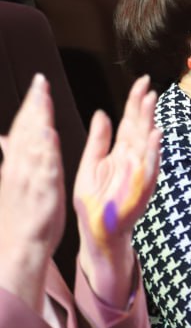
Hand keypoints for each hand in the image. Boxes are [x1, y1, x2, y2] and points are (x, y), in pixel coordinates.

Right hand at [0, 75, 65, 309]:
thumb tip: (3, 138)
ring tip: (44, 98)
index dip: (30, 105)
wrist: (19, 246)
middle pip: (26, 130)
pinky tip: (49, 135)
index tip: (38, 84)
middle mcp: (19, 168)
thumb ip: (11, 157)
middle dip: (34, 104)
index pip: (22, 128)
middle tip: (41, 81)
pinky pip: (43, 168)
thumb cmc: (21, 214)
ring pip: (33, 144)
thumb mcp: (14, 181)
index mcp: (15, 164)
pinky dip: (45, 151)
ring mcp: (29, 179)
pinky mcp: (41, 192)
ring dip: (38, 120)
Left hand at [74, 75, 160, 307]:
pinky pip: (148, 166)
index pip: (129, 121)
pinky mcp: (140, 187)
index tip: (141, 83)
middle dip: (144, 107)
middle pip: (140, 127)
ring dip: (150, 121)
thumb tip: (102, 113)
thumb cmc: (94, 202)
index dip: (135, 102)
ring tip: (151, 102)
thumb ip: (98, 140)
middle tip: (148, 86)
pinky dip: (152, 151)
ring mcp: (138, 172)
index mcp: (119, 152)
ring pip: (146, 142)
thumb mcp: (90, 165)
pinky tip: (154, 135)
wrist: (98, 231)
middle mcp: (132, 159)